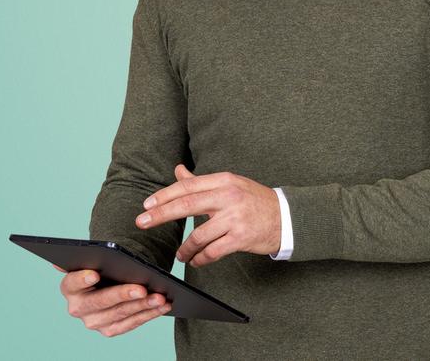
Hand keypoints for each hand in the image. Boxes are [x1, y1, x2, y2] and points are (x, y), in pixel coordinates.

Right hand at [53, 265, 169, 336]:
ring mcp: (94, 322)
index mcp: (69, 288)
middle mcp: (77, 308)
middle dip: (122, 295)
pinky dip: (149, 314)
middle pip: (100, 301)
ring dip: (142, 306)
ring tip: (159, 297)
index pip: (72, 282)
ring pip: (120, 314)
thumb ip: (83, 258)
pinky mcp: (109, 330)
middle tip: (141, 289)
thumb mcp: (92, 261)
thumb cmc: (100, 270)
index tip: (95, 274)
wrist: (107, 285)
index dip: (82, 279)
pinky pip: (131, 323)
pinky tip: (162, 306)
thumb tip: (60, 262)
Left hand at [136, 164, 280, 265]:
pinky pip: (213, 251)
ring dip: (185, 248)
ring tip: (181, 254)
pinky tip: (196, 260)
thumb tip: (178, 170)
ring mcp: (235, 218)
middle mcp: (228, 197)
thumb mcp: (230, 184)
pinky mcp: (241, 238)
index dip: (164, 196)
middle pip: (186, 205)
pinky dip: (201, 258)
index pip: (187, 186)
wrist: (287, 217)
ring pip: (199, 235)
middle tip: (142, 223)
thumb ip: (201, 181)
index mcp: (223, 181)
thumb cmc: (254, 200)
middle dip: (160, 215)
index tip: (147, 205)